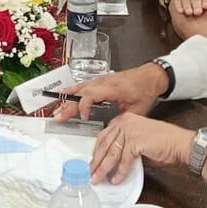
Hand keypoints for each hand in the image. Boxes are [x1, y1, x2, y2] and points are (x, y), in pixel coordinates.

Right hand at [52, 63, 169, 121]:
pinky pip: (82, 85)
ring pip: (79, 88)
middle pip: (80, 92)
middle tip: (57, 117)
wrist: (151, 76)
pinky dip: (72, 91)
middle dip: (67, 106)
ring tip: (55, 108)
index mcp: (112, 88)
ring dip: (67, 99)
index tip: (84, 118)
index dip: (83, 107)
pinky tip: (64, 94)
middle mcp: (103, 82)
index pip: (90, 95)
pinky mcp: (100, 80)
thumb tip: (111, 131)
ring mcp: (100, 80)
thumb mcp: (137, 109)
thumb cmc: (146, 90)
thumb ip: (122, 119)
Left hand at [89, 113, 192, 184]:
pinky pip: (124, 160)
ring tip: (98, 178)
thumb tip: (114, 161)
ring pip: (111, 153)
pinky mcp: (135, 142)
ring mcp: (129, 131)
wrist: (180, 143)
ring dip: (103, 169)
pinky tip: (116, 179)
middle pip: (105, 144)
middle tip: (91, 173)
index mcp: (124, 120)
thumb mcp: (139, 141)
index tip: (93, 161)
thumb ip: (125, 147)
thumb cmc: (164, 142)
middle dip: (96, 161)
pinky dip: (120, 172)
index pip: (104, 135)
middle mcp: (125, 123)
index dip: (97, 150)